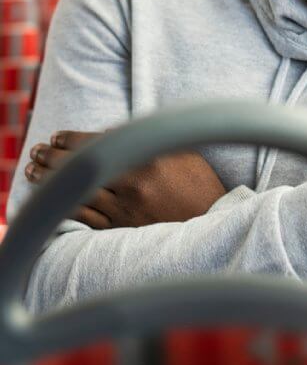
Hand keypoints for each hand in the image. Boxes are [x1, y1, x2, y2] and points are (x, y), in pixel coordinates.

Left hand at [25, 130, 225, 228]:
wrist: (214, 221)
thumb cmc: (199, 182)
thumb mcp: (180, 151)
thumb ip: (149, 140)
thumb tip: (115, 133)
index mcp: (148, 159)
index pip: (99, 144)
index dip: (72, 139)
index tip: (56, 136)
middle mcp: (134, 185)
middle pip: (82, 167)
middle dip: (53, 158)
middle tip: (36, 151)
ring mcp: (126, 210)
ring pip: (78, 192)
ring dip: (52, 181)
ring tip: (33, 171)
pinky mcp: (123, 230)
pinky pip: (86, 218)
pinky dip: (66, 205)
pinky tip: (52, 199)